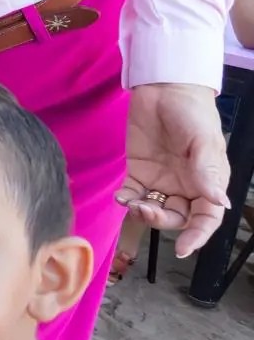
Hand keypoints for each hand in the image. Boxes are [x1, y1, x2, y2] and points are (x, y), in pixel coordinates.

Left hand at [117, 83, 230, 256]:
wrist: (164, 89)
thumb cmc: (192, 113)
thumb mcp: (203, 141)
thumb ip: (207, 171)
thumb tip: (218, 202)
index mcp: (208, 181)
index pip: (206, 217)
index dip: (198, 236)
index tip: (183, 250)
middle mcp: (185, 185)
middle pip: (177, 218)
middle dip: (162, 221)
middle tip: (147, 211)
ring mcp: (161, 179)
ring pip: (154, 209)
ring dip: (143, 213)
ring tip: (133, 203)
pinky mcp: (138, 170)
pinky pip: (133, 193)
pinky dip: (126, 200)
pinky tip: (121, 196)